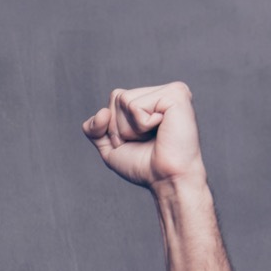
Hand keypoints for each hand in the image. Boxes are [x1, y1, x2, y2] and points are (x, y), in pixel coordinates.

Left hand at [82, 82, 207, 192]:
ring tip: (152, 137)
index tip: (135, 141)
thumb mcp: (110, 147)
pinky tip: (161, 130)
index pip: (114, 98)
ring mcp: (171, 91)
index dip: (113, 125)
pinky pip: (135, 105)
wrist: (166, 179)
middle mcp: (162, 92)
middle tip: (144, 141)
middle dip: (119, 126)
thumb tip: (102, 111)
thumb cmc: (144, 166)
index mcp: (150, 100)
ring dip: (130, 128)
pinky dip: (140, 125)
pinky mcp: (176, 94)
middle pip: (117, 96)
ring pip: (124, 99)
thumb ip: (94, 129)